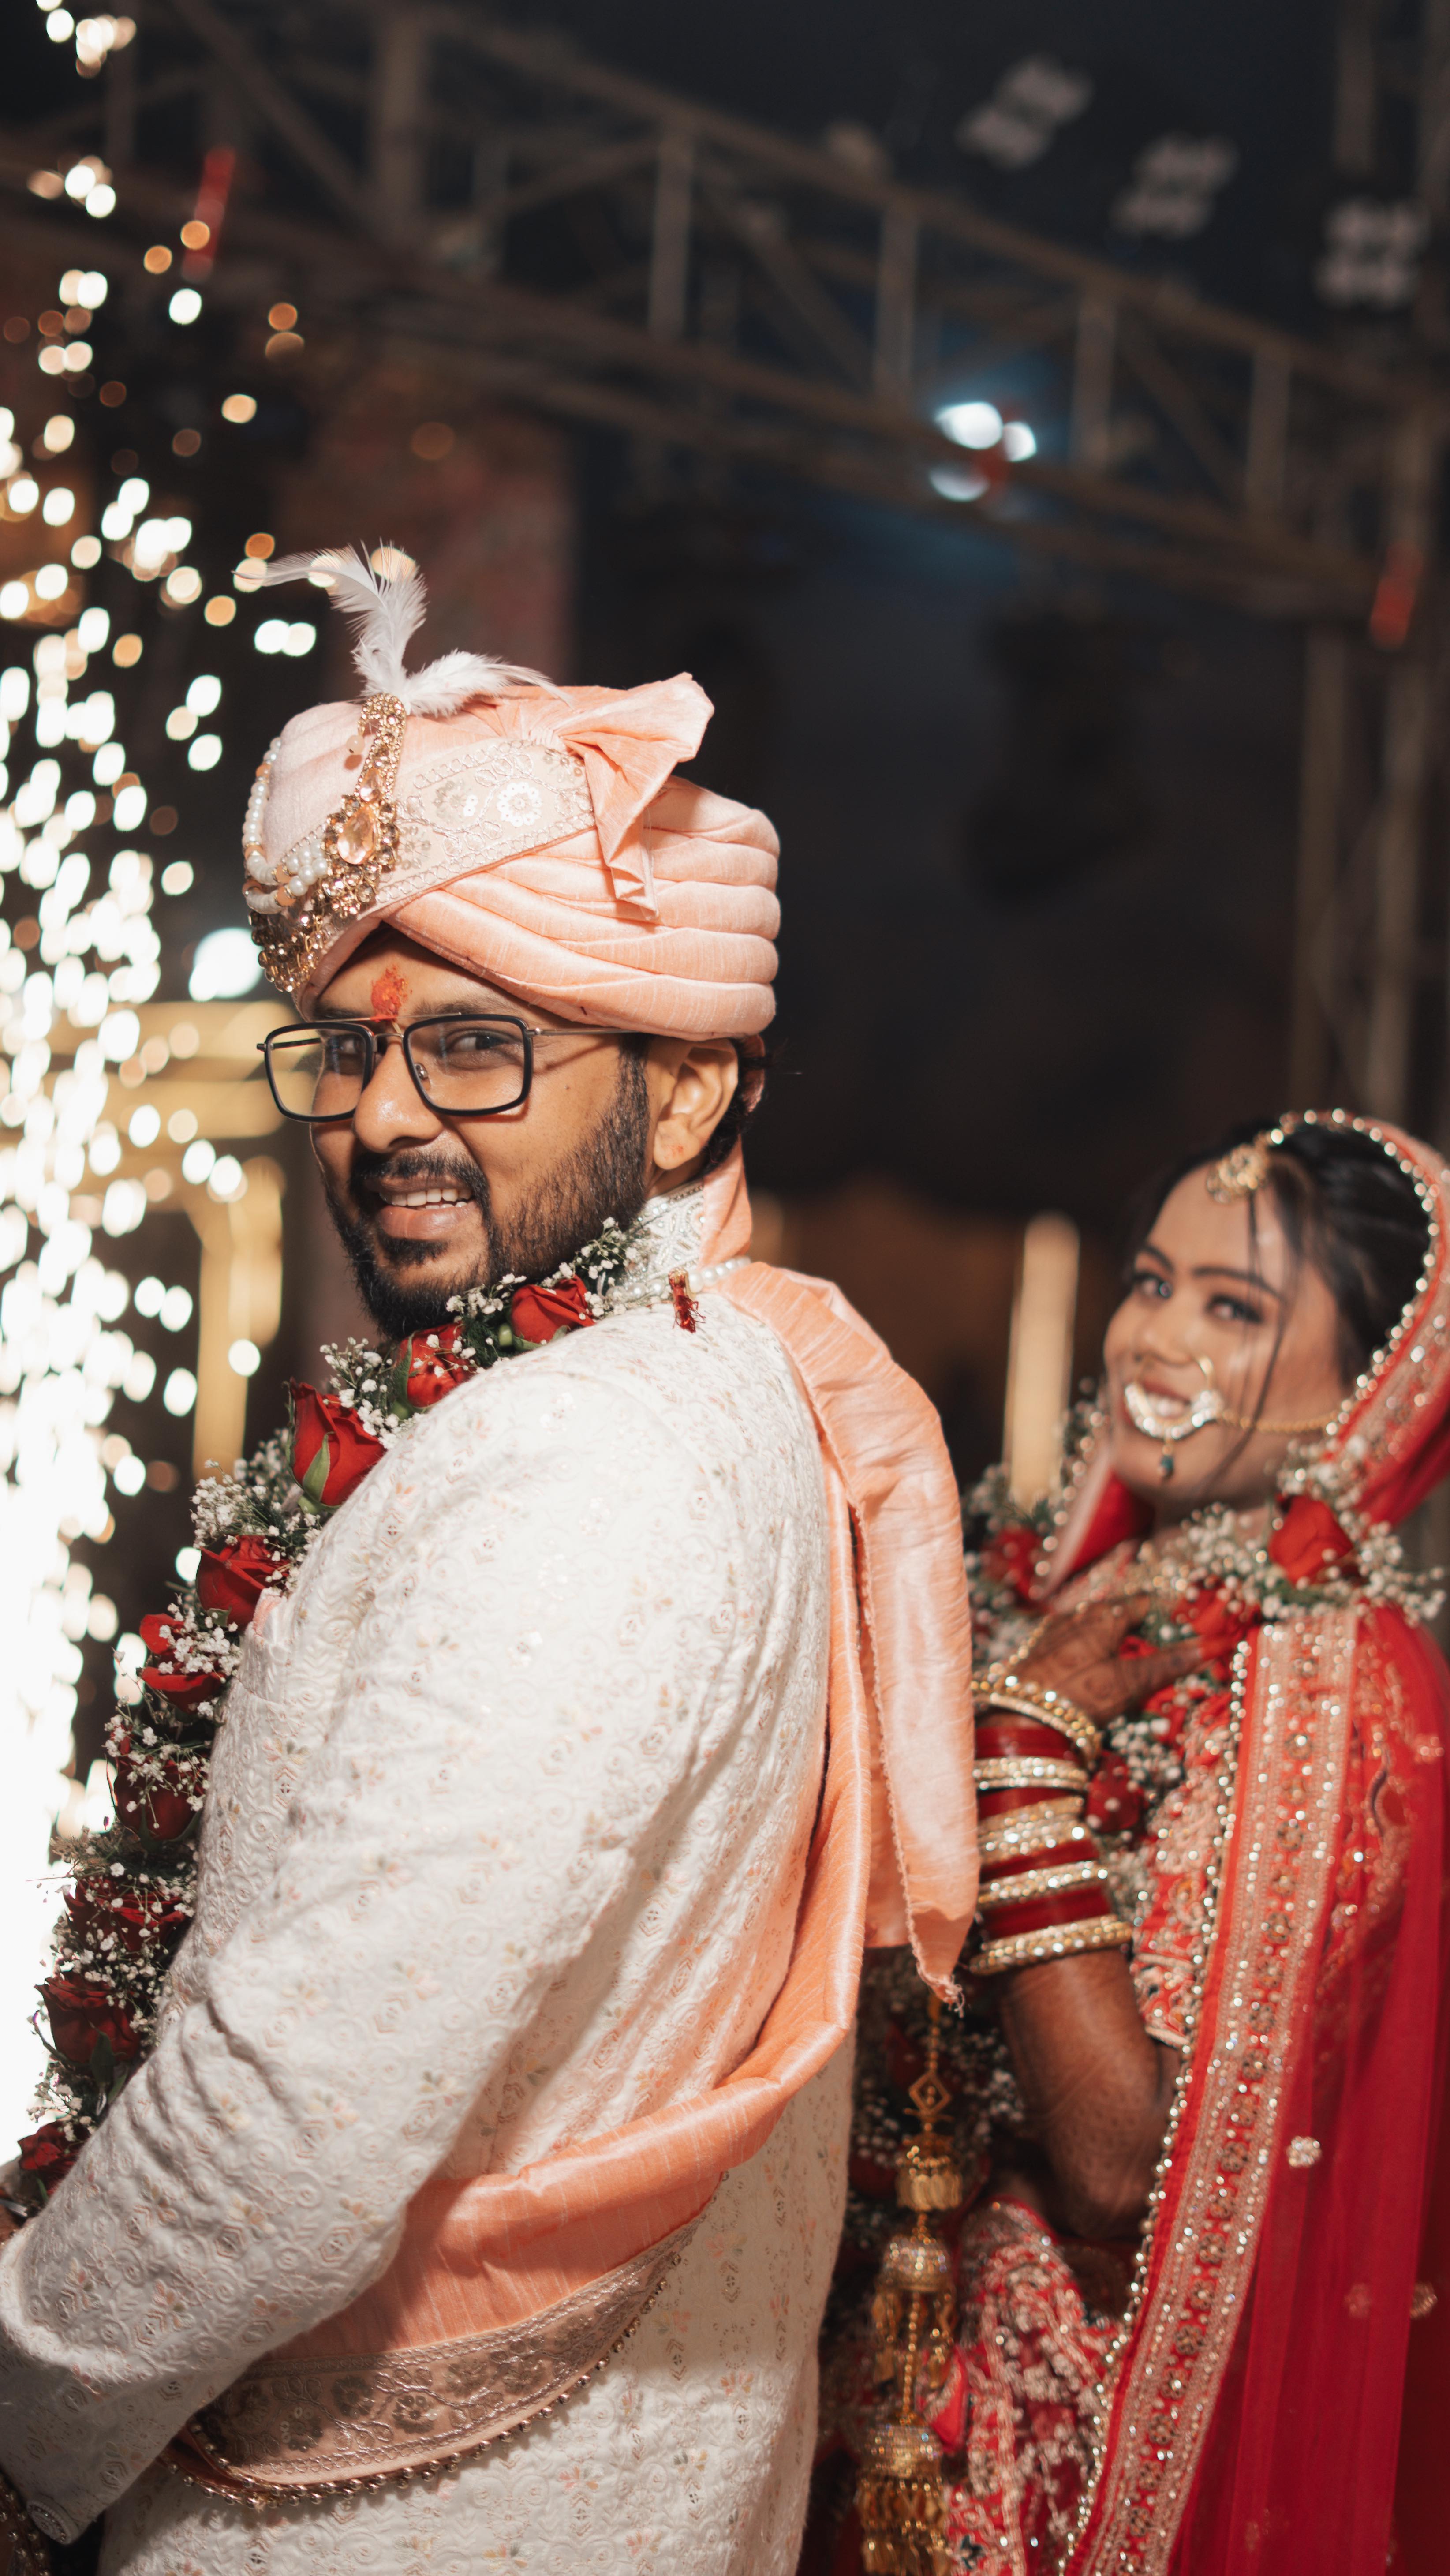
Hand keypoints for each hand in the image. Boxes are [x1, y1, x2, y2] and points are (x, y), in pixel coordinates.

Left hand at [1004, 1595, 1198, 1727]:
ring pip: (1093, 1629)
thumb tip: (1210, 1646)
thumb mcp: (1131, 1681)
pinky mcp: (1038, 1653)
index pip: (1143, 1602)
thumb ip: (1169, 1663)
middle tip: (1158, 1650)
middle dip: (1140, 1630)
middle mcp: (1076, 1616)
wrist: (1019, 1718)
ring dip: (1114, 1642)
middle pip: (1117, 1615)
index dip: (1166, 1615)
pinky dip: (1091, 1654)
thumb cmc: (1080, 1695)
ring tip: (1128, 1665)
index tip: (1183, 1627)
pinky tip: (1093, 1674)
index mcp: (1103, 1615)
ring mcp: (1054, 1633)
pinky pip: (1073, 1645)